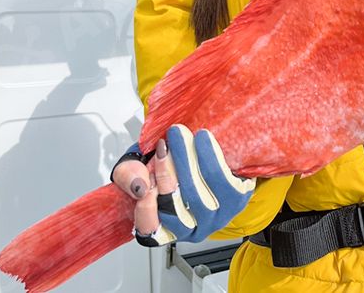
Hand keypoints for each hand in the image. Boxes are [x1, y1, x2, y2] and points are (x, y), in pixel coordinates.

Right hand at [112, 125, 253, 246]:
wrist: (205, 158)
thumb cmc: (170, 168)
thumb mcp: (138, 168)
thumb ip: (128, 175)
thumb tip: (139, 186)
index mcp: (161, 227)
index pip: (149, 228)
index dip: (145, 207)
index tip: (146, 176)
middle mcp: (189, 229)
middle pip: (175, 207)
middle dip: (166, 170)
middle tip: (163, 144)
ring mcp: (213, 218)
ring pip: (198, 193)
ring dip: (187, 159)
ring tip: (181, 135)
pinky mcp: (235, 201)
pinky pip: (223, 181)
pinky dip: (211, 157)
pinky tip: (203, 139)